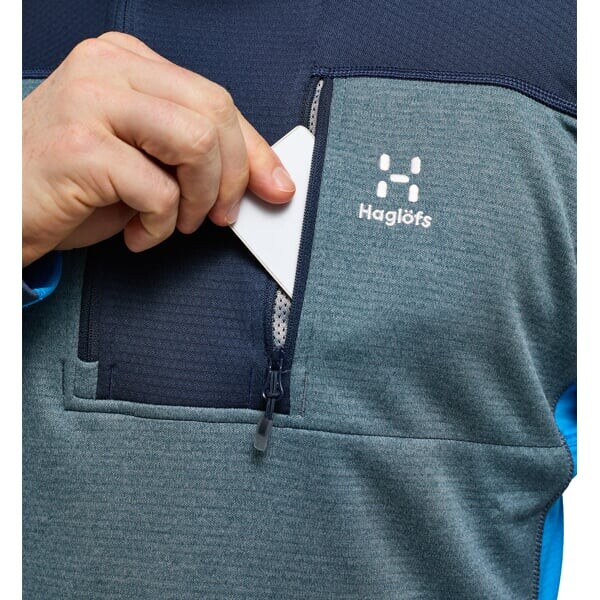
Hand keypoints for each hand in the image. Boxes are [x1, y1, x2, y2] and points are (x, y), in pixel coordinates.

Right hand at [22, 32, 295, 266]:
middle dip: (233, 177)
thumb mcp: (144, 159)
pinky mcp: (80, 146)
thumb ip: (194, 155)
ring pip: (198, 143)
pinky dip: (161, 225)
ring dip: (200, 198)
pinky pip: (159, 190)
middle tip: (218, 215)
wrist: (5, 207)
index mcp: (128, 62)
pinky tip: (138, 233)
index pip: (215, 98)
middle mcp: (108, 68)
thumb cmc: (74, 184)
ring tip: (177, 223)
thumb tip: (264, 178)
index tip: (276, 186)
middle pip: (216, 113)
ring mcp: (90, 101)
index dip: (255, 149)